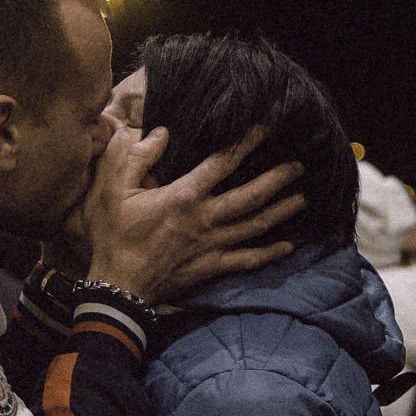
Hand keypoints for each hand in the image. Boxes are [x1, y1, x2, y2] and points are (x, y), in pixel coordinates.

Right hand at [82, 125, 305, 302]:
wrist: (118, 287)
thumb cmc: (113, 236)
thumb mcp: (112, 190)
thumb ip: (137, 157)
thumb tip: (162, 133)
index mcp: (183, 197)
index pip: (221, 163)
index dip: (245, 143)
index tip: (264, 128)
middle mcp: (205, 219)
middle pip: (250, 196)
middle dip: (277, 179)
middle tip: (299, 166)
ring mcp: (211, 245)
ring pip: (255, 226)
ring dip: (281, 211)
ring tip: (302, 198)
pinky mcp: (211, 267)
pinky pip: (247, 259)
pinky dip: (269, 253)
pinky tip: (288, 246)